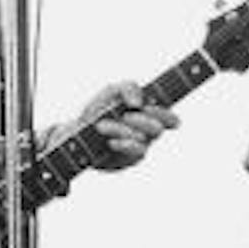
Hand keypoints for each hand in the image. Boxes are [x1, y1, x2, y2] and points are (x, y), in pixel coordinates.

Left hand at [61, 81, 176, 170]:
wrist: (78, 131)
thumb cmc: (99, 109)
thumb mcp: (112, 91)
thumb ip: (128, 88)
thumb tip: (138, 103)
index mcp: (149, 114)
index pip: (170, 119)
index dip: (165, 115)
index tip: (147, 108)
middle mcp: (147, 132)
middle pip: (158, 129)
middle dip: (141, 121)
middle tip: (125, 116)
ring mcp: (139, 147)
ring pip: (142, 139)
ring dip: (121, 130)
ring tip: (101, 126)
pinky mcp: (129, 159)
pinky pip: (134, 153)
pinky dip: (123, 144)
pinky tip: (111, 142)